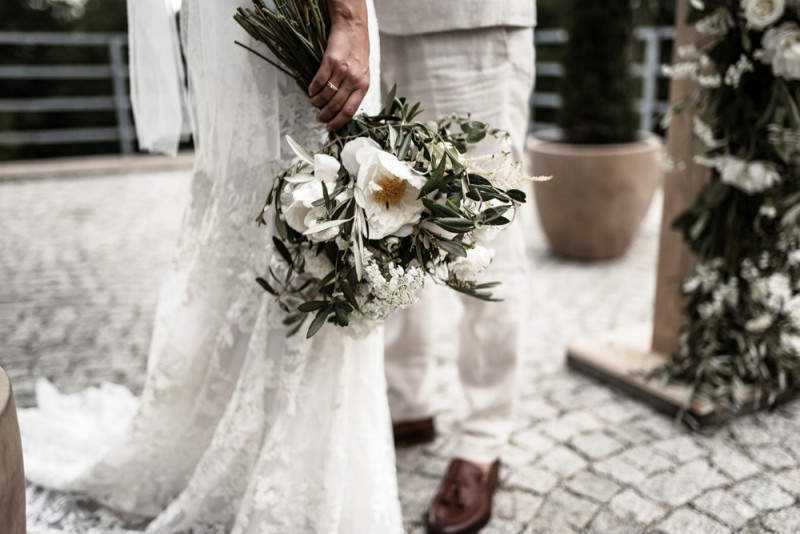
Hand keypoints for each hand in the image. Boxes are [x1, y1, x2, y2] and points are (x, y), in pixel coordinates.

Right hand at [308, 0, 369, 132]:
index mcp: (363, 86)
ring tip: (313, 103)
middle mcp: (354, 80)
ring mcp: (342, 71)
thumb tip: (341, 110)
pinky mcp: (330, 61)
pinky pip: (319, 81)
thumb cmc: (358, 53)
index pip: (350, 111)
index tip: (329, 128)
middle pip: (336, 106)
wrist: (353, 28)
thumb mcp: (362, 74)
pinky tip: (311, 91)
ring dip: (317, 103)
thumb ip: (354, 90)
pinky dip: (313, 89)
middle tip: (319, 119)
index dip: (338, 123)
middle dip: (325, 116)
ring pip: (326, 95)